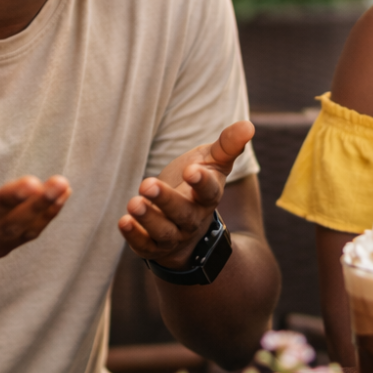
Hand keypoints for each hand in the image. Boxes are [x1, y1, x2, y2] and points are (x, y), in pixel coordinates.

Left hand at [119, 121, 254, 268]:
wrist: (186, 223)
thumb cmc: (196, 184)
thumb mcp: (212, 162)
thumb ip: (228, 145)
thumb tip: (249, 125)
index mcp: (208, 197)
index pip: (209, 191)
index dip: (202, 182)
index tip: (192, 170)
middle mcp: (192, 218)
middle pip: (183, 213)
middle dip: (166, 201)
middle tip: (147, 184)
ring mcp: (174, 234)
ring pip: (163, 232)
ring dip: (148, 219)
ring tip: (133, 203)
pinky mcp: (154, 246)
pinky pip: (145, 246)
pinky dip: (134, 237)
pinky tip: (123, 222)